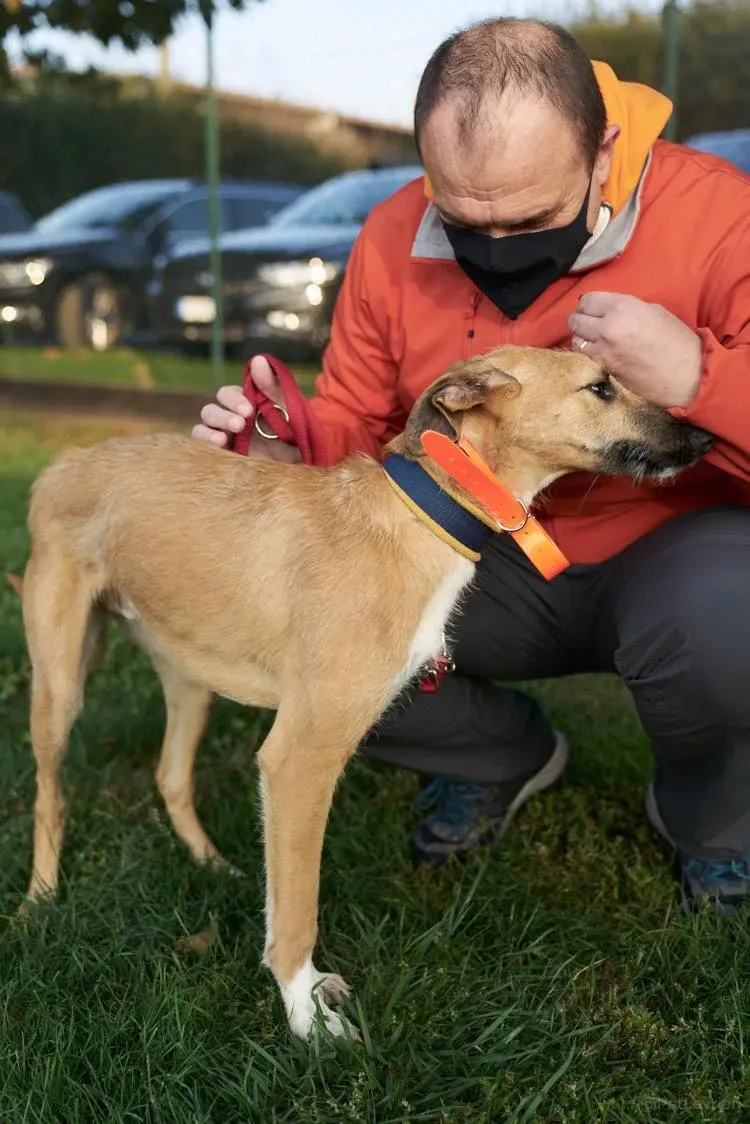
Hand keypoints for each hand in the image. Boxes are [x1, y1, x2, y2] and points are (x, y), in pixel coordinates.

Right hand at [191, 355, 300, 462]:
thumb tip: (258, 360)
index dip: (233, 400)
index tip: (248, 410)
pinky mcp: (223, 457)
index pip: (226, 394)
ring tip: (221, 440)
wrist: (301, 459)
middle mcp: (228, 418)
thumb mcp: (287, 405)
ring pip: (202, 428)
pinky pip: (203, 450)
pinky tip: (218, 448)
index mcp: (241, 402)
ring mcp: (224, 438)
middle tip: (240, 424)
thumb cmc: (294, 428)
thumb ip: (272, 384)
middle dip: (223, 416)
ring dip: (208, 431)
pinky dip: (205, 446)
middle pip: (210, 411)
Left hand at [568, 292, 702, 408]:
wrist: (687, 375)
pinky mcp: (603, 370)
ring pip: (576, 341)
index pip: (587, 300)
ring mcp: (603, 351)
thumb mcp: (653, 311)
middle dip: (580, 321)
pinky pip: (584, 358)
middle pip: (575, 320)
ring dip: (581, 339)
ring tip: (593, 341)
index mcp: (622, 308)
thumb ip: (626, 308)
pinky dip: (587, 355)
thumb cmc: (676, 341)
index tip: (593, 310)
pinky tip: (598, 355)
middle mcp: (608, 327)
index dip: (588, 305)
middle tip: (589, 325)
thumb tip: (608, 311)